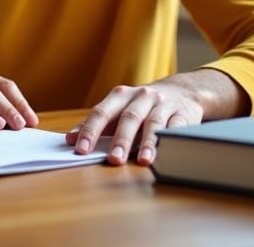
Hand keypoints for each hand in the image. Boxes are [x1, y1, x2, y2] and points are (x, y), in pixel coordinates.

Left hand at [66, 83, 202, 166]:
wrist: (182, 91)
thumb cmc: (142, 105)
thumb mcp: (118, 108)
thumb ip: (96, 123)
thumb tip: (70, 139)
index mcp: (120, 95)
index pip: (101, 112)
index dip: (90, 130)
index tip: (80, 148)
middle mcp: (141, 96)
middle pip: (128, 118)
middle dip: (120, 140)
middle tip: (113, 159)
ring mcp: (163, 104)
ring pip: (153, 124)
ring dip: (147, 143)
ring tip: (142, 161)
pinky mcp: (183, 114)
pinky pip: (176, 127)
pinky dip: (170, 139)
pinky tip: (166, 152)